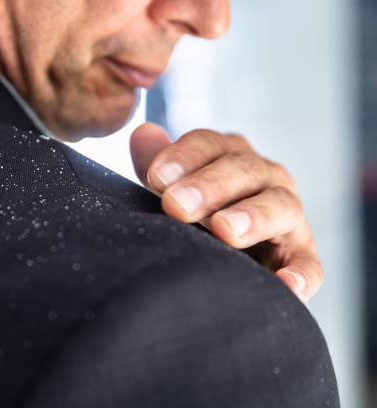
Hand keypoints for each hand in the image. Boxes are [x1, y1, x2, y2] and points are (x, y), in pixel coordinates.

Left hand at [130, 122, 320, 301]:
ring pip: (280, 206)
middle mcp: (264, 178)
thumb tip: (142, 133)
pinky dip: (301, 273)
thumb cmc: (196, 216)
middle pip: (243, 170)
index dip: (183, 157)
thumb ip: (158, 163)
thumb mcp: (174, 188)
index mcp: (230, 156)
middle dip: (209, 186)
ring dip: (253, 216)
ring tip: (225, 230)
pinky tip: (285, 283)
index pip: (209, 145)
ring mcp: (287, 216)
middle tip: (177, 205)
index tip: (156, 177)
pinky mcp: (300, 257)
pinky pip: (308, 265)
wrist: (226, 260)